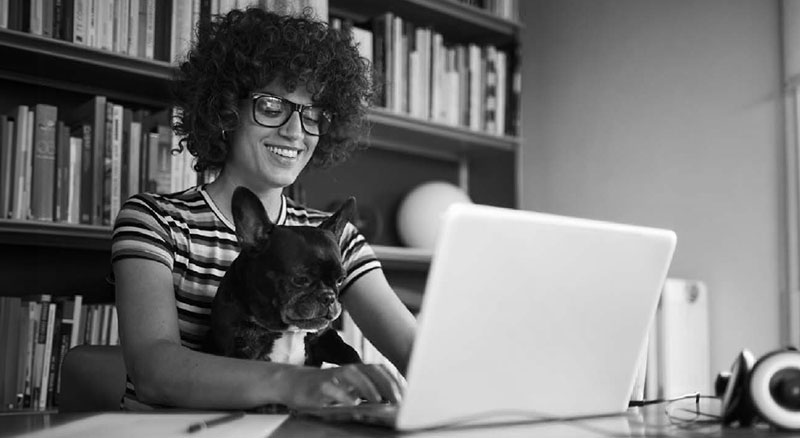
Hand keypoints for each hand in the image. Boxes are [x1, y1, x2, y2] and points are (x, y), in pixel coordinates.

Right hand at [286, 364, 404, 408]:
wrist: (293, 383)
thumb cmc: (324, 388)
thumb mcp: (346, 390)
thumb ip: (364, 393)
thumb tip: (388, 403)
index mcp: (356, 371)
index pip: (380, 370)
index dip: (394, 380)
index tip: (406, 394)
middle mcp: (347, 370)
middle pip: (371, 370)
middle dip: (386, 384)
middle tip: (397, 399)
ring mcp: (332, 376)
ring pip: (352, 375)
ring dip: (367, 387)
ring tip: (377, 400)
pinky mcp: (318, 386)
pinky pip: (332, 389)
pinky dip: (343, 396)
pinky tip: (352, 404)